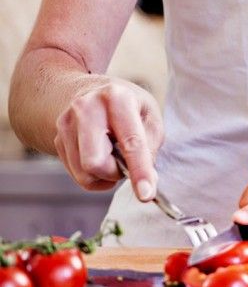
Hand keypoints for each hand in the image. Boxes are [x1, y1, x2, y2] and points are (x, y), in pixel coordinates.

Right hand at [53, 79, 162, 199]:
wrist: (86, 91)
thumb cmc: (126, 104)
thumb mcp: (149, 114)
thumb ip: (151, 146)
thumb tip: (147, 181)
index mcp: (116, 98)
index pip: (130, 142)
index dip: (140, 170)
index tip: (146, 194)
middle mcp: (86, 108)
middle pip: (95, 163)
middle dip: (115, 173)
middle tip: (125, 162)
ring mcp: (66, 124)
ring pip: (85, 174)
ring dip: (106, 174)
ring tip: (113, 153)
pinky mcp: (57, 140)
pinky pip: (78, 174)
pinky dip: (94, 174)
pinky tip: (100, 154)